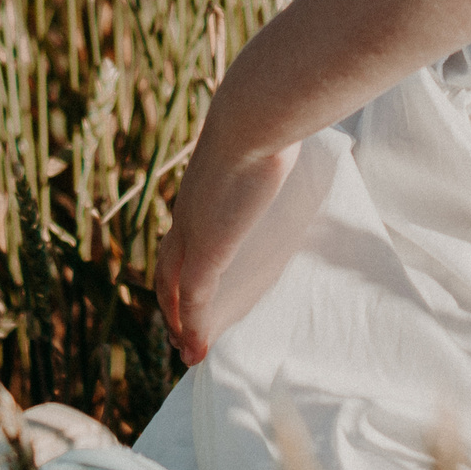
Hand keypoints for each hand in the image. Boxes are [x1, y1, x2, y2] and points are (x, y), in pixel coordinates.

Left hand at [155, 136, 296, 363]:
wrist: (253, 119)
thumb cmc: (269, 118)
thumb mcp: (269, 135)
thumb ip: (276, 142)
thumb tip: (303, 128)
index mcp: (201, 187)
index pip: (183, 233)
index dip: (183, 260)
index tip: (190, 284)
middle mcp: (187, 212)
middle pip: (167, 266)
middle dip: (171, 299)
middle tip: (180, 328)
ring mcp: (192, 233)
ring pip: (173, 287)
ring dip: (177, 321)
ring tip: (187, 349)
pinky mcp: (205, 251)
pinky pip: (194, 300)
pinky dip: (192, 328)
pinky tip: (197, 351)